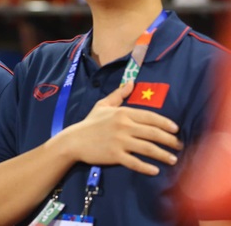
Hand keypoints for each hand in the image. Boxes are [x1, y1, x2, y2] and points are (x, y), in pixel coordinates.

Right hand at [60, 82, 182, 174]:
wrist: (74, 140)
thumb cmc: (90, 122)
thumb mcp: (103, 105)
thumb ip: (118, 94)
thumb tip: (131, 82)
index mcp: (122, 113)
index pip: (150, 117)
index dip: (165, 123)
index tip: (176, 129)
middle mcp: (123, 126)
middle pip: (153, 133)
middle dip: (170, 140)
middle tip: (179, 146)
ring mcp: (119, 141)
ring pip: (148, 148)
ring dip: (163, 155)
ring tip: (173, 160)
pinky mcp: (115, 155)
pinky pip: (135, 162)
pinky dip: (146, 167)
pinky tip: (156, 170)